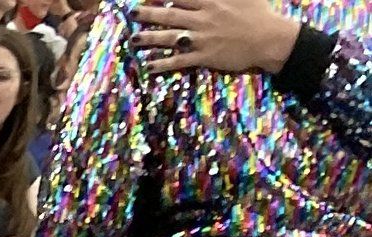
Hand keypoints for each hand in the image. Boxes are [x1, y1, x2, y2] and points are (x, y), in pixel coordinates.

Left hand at [138, 0, 296, 67]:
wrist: (269, 38)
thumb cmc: (258, 12)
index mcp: (211, 0)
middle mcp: (203, 17)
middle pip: (170, 14)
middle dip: (149, 13)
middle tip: (132, 12)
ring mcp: (202, 38)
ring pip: (170, 37)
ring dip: (150, 38)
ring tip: (133, 39)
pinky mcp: (205, 56)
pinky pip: (179, 61)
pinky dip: (163, 63)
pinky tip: (149, 65)